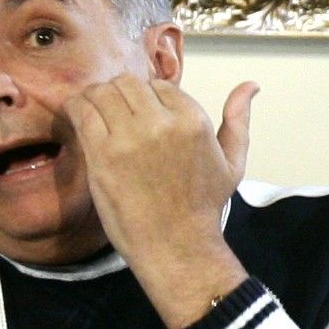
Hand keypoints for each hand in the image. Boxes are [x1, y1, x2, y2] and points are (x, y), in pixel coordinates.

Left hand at [70, 73, 258, 328]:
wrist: (176, 245)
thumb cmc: (203, 207)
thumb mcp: (232, 163)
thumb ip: (238, 120)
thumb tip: (251, 85)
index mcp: (193, 120)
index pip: (158, 84)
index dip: (146, 96)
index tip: (138, 114)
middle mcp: (162, 122)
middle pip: (128, 83)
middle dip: (119, 93)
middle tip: (113, 111)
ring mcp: (130, 137)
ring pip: (103, 92)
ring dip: (95, 97)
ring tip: (93, 111)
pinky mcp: (102, 153)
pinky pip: (83, 112)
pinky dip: (77, 108)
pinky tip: (79, 116)